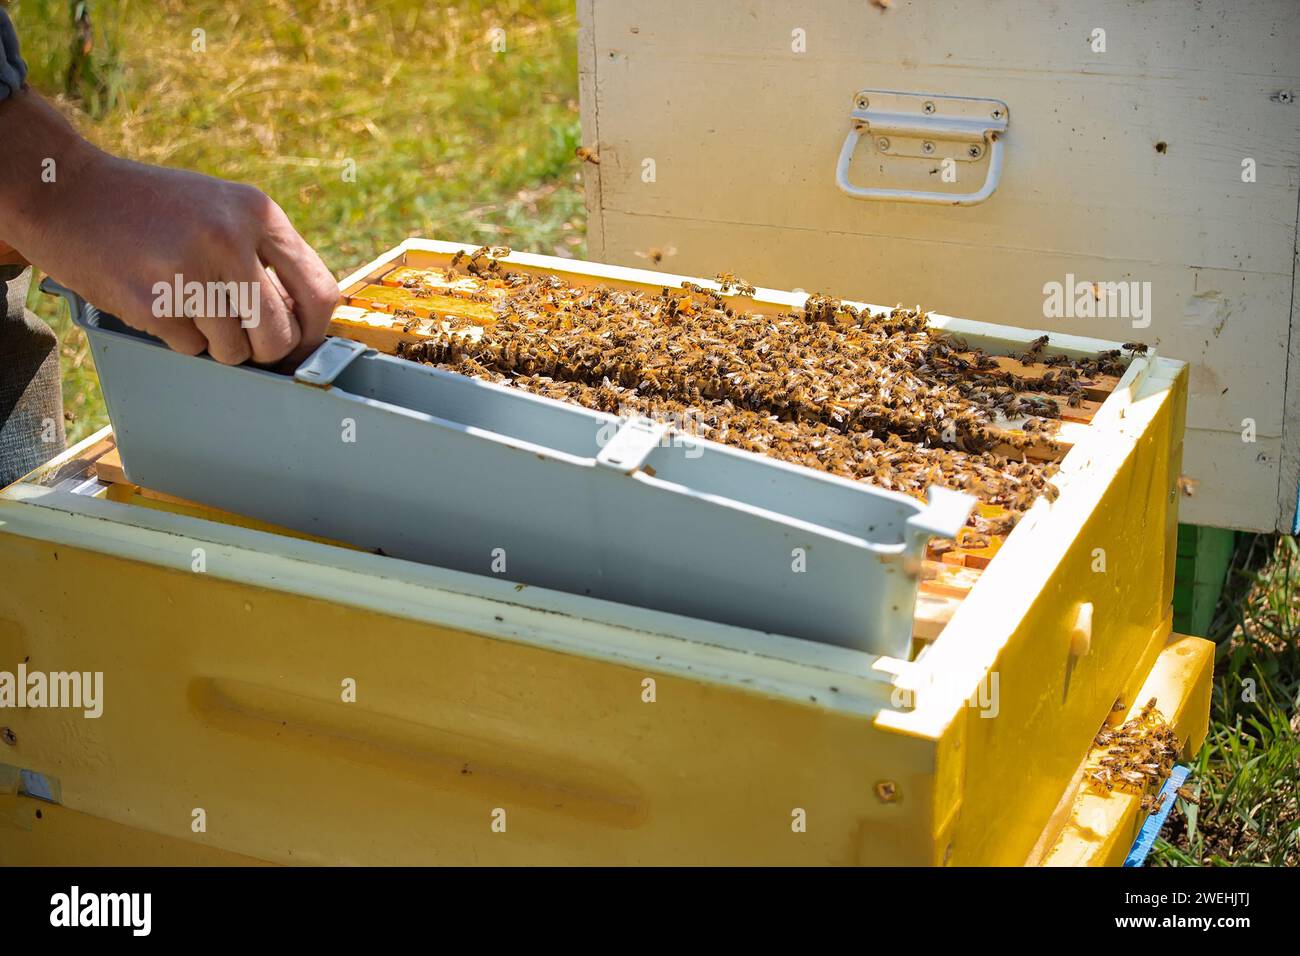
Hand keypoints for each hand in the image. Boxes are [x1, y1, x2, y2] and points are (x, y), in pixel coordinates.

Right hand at [0, 90, 338, 364]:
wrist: (69, 193)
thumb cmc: (155, 208)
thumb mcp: (223, 208)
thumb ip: (267, 254)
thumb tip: (307, 321)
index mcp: (258, 212)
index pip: (319, 292)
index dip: (314, 330)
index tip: (302, 342)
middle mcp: (230, 239)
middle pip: (279, 335)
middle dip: (265, 350)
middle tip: (244, 337)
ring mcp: (190, 272)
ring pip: (235, 351)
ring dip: (216, 344)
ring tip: (190, 304)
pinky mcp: (153, 302)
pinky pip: (191, 349)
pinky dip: (179, 338)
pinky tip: (159, 300)